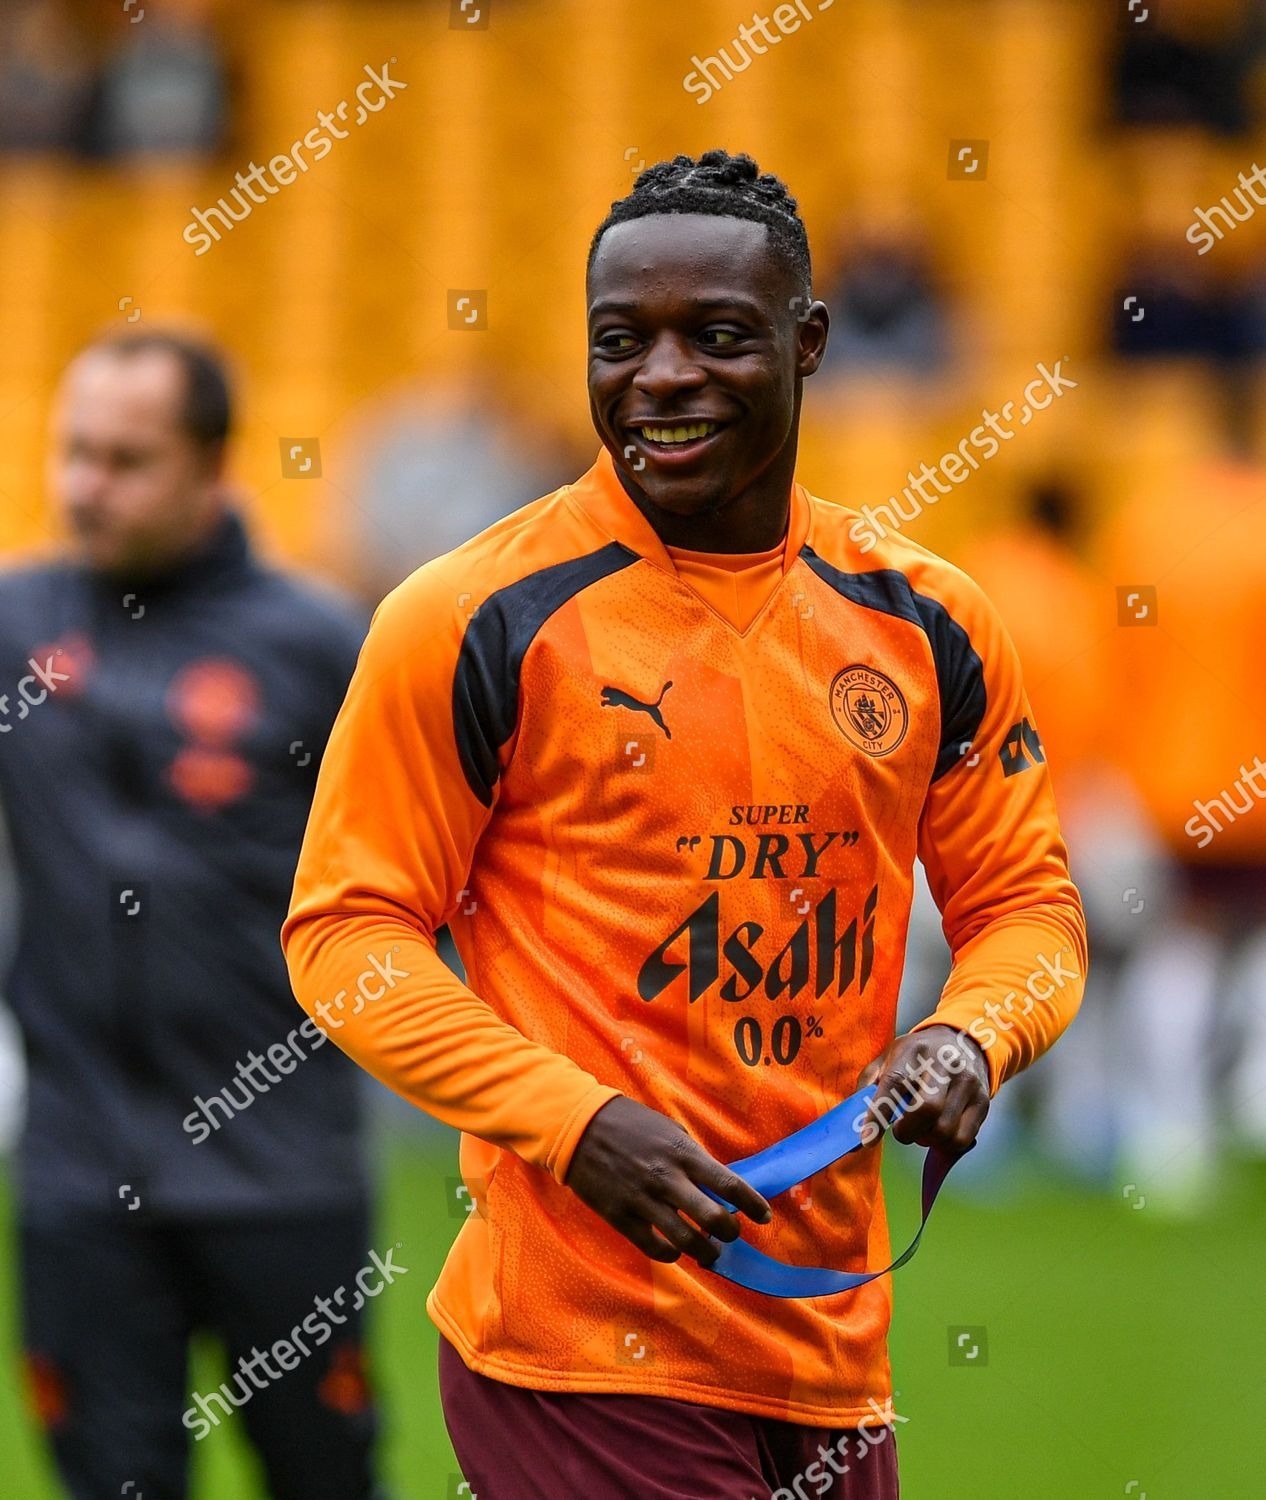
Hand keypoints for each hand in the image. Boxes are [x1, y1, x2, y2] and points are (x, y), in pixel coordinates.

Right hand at [565, 1096, 771, 1267]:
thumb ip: (692, 1157)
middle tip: (731, 1233)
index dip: (753, 1204)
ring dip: (705, 1251)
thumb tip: (717, 1185)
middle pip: (713, 1219)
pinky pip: (654, 1248)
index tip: (764, 1216)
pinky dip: (671, 1254)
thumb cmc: (630, 1124)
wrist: (579, 1127)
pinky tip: (676, 1250)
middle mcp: (667, 1179)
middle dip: (730, 1232)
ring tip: (710, 1252)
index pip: (729, 1184)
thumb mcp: (668, 1129)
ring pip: (686, 1241)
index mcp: (682, 1152)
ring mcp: (643, 1200)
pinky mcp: (621, 1217)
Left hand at [857, 1024, 990, 1156]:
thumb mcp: (889, 1057)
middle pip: (927, 1110)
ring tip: (921, 1128)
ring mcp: (967, 1083)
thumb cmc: (917, 1056)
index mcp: (914, 1050)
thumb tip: (852, 1125)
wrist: (963, 1041)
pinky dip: (944, 1144)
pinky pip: (962, 1139)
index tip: (867, 1140)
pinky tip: (938, 1131)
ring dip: (926, 1139)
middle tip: (900, 1130)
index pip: (894, 1083)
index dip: (879, 1114)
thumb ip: (869, 1085)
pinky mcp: (982, 1102)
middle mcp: (945, 1064)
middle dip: (907, 1131)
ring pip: (945, 1130)